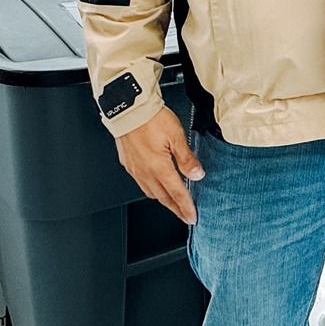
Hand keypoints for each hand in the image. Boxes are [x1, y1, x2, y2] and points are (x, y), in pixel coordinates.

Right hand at [114, 106, 204, 223]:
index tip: (192, 217)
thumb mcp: (176, 136)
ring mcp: (134, 168)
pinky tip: (156, 184)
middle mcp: (145, 172)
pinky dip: (152, 188)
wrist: (127, 108)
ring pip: (150, 192)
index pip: (177, 194)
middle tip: (184, 215)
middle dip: (175, 209)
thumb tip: (197, 174)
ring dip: (163, 200)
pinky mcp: (128, 163)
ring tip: (173, 202)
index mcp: (159, 167)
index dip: (186, 207)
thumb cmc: (150, 118)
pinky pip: (141, 182)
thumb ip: (187, 158)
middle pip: (163, 197)